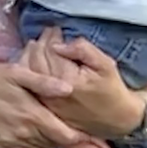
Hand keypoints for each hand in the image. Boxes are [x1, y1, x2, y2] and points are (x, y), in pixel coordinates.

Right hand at [0, 57, 79, 147]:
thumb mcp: (15, 73)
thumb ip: (43, 82)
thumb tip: (68, 89)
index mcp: (33, 115)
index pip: (68, 137)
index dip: (79, 136)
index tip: (81, 130)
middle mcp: (25, 134)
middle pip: (57, 146)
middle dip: (63, 139)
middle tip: (61, 128)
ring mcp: (12, 145)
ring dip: (48, 145)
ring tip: (44, 132)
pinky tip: (28, 139)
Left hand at [15, 30, 146, 141]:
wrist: (116, 118)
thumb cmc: (112, 88)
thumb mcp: (105, 65)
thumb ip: (82, 50)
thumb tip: (58, 44)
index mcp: (67, 80)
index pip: (49, 53)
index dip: (51, 38)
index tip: (55, 29)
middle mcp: (52, 92)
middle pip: (36, 61)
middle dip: (40, 43)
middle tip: (47, 33)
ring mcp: (46, 101)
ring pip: (29, 72)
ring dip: (31, 55)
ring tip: (39, 43)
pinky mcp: (44, 107)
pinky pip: (30, 85)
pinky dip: (30, 69)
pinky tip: (33, 60)